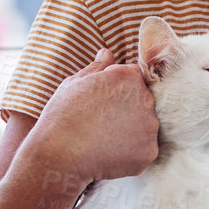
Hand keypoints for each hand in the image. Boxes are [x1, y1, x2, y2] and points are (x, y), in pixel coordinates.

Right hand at [29, 48, 158, 186]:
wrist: (58, 155)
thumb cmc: (62, 115)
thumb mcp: (74, 83)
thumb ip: (97, 67)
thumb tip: (107, 53)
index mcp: (129, 77)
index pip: (133, 78)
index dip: (115, 90)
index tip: (100, 102)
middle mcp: (146, 99)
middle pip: (143, 101)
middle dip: (127, 109)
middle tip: (101, 122)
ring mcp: (150, 127)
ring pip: (145, 126)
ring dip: (131, 131)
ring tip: (104, 138)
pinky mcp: (149, 152)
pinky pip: (144, 149)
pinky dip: (131, 152)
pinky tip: (110, 152)